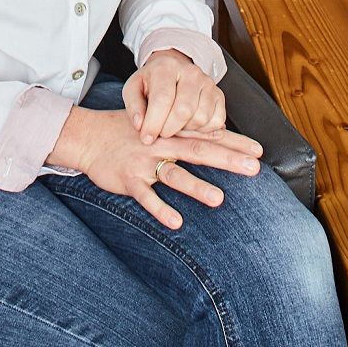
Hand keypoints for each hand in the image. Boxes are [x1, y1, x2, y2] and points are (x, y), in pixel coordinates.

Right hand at [50, 107, 262, 228]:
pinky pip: (147, 197)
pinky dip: (160, 209)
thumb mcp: (158, 124)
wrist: (88, 136)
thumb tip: (218, 138)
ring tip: (219, 199)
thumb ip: (184, 133)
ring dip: (196, 187)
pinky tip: (176, 222)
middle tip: (253, 169)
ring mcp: (145, 162)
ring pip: (174, 175)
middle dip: (228, 159)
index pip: (208, 135)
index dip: (234, 142)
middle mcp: (162, 144)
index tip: (259, 151)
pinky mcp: (129, 180)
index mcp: (171, 131)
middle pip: (200, 151)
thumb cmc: (130, 131)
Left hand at [123, 49, 225, 143]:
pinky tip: (189, 125)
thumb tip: (141, 126)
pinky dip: (202, 131)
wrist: (172, 70)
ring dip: (185, 131)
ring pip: (200, 118)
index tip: (146, 138)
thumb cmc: (152, 83)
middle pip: (184, 111)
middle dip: (169, 130)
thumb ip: (134, 107)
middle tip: (160, 133)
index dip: (154, 123)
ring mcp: (208, 83)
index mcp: (166, 67)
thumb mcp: (134, 89)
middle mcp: (191, 72)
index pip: (162, 99)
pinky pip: (216, 122)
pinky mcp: (219, 95)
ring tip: (174, 126)